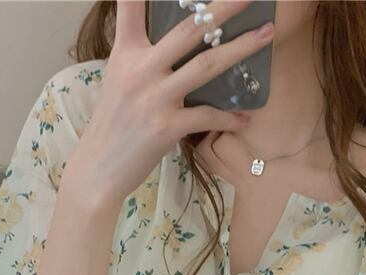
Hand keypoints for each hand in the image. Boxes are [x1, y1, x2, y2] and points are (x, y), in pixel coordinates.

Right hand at [60, 0, 275, 209]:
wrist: (98, 168)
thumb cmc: (114, 124)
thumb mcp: (119, 80)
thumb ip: (142, 56)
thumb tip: (176, 43)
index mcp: (126, 53)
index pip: (132, 5)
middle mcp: (140, 69)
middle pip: (188, 29)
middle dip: (223, 8)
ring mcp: (155, 98)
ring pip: (206, 66)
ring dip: (241, 49)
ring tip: (267, 34)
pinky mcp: (166, 127)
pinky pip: (207, 116)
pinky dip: (229, 117)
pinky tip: (246, 116)